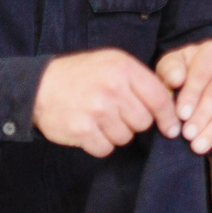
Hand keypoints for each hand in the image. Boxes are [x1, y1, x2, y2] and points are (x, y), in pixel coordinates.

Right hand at [31, 48, 180, 157]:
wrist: (39, 86)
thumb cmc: (82, 75)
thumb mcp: (113, 63)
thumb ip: (139, 80)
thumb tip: (170, 103)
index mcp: (125, 69)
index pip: (160, 98)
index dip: (168, 117)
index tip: (172, 129)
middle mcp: (113, 89)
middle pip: (144, 122)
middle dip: (135, 123)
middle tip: (119, 115)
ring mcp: (97, 110)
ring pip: (125, 137)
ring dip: (116, 134)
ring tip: (101, 119)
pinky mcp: (82, 130)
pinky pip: (105, 149)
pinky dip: (100, 144)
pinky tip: (91, 130)